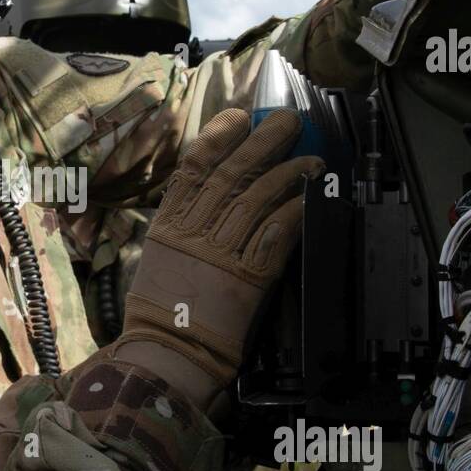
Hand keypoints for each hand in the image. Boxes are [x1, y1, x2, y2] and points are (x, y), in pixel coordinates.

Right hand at [113, 109, 322, 409]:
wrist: (168, 353)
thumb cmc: (160, 313)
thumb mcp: (159, 260)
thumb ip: (182, 228)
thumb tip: (208, 200)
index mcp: (168, 226)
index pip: (192, 169)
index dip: (218, 137)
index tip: (240, 117)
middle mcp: (192, 232)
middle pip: (230, 175)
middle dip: (262, 143)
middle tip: (288, 121)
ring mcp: (218, 253)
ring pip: (255, 199)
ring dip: (287, 174)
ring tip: (311, 158)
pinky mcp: (246, 277)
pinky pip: (273, 236)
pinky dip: (293, 213)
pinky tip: (310, 199)